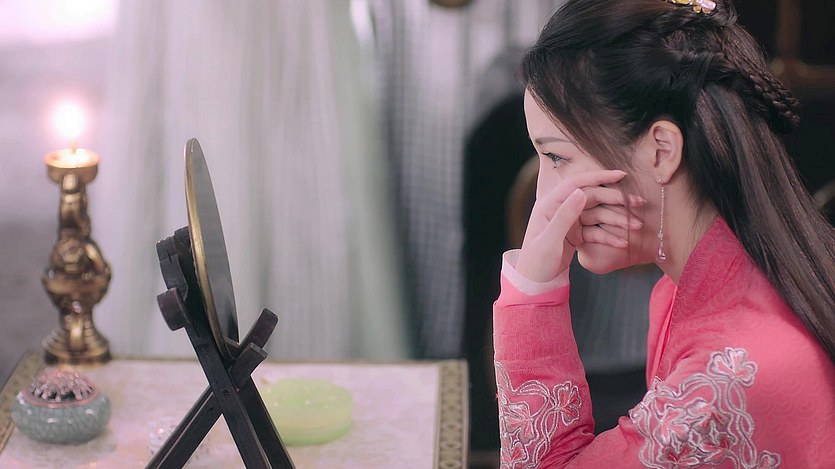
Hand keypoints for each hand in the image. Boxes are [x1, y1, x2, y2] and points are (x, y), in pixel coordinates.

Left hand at [515, 170, 643, 281]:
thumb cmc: (536, 261)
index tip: (621, 175)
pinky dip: (610, 237)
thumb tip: (581, 192)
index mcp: (550, 204)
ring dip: (618, 220)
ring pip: (598, 215)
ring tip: (637, 226)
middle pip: (592, 198)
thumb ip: (565, 215)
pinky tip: (624, 243)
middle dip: (617, 201)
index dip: (599, 177)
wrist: (534, 282)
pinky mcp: (576, 235)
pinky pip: (597, 232)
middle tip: (639, 203)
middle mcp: (561, 209)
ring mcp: (570, 222)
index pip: (577, 184)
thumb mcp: (550, 240)